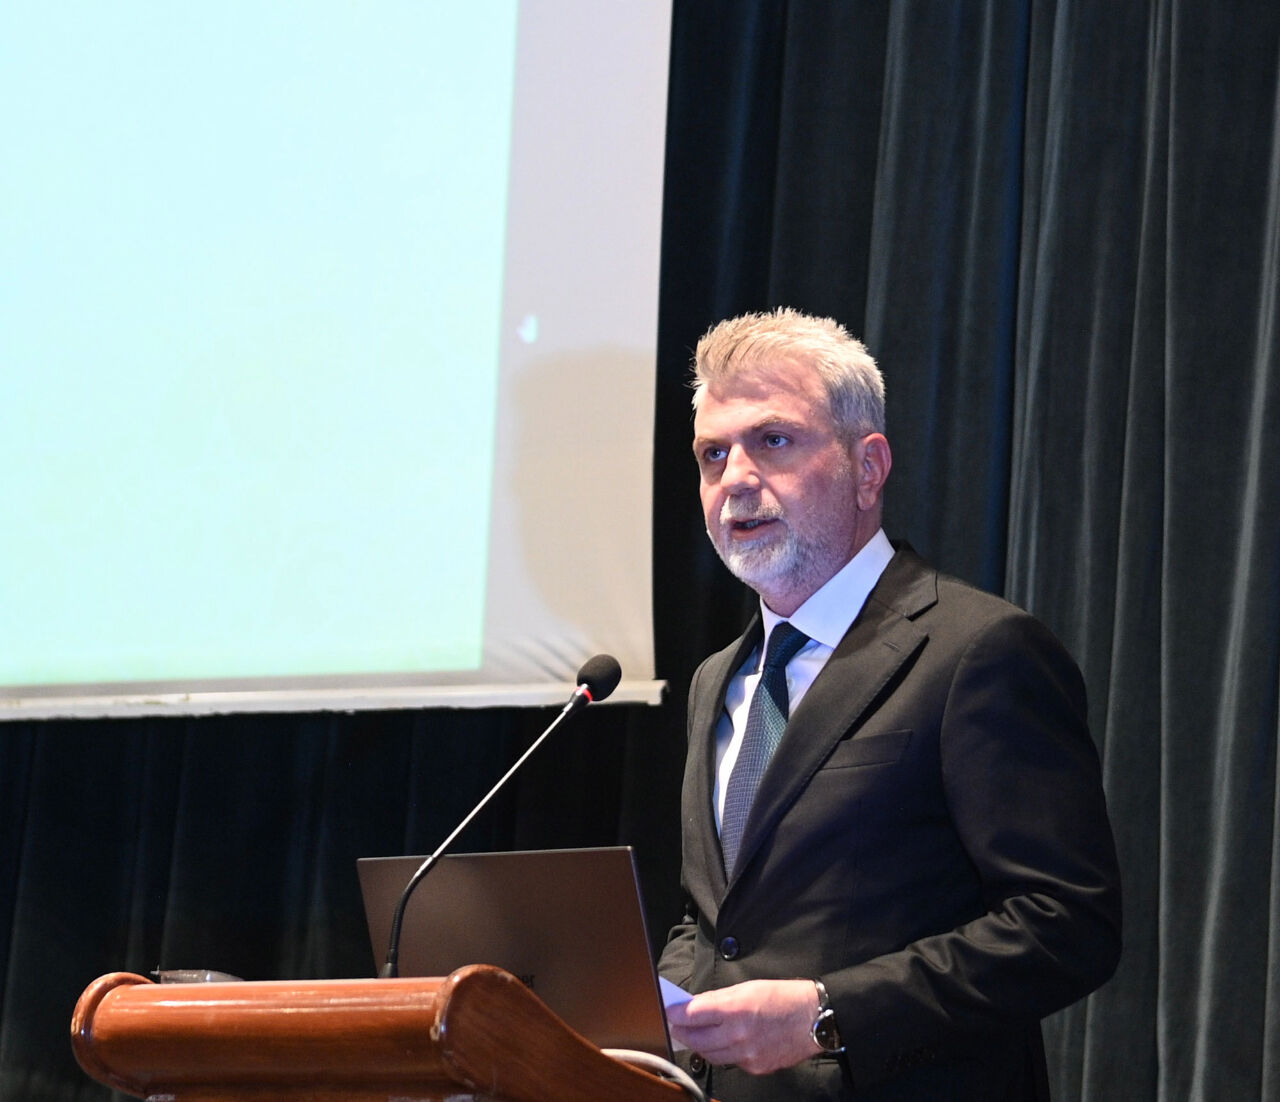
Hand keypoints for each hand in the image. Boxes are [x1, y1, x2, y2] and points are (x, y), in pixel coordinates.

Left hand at [665, 979, 819, 1074]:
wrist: (814, 1019)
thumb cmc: (783, 996)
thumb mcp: (748, 987)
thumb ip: (718, 998)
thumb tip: (695, 1005)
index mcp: (736, 1009)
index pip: (693, 1015)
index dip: (675, 1013)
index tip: (667, 1010)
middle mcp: (738, 1035)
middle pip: (696, 1039)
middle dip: (682, 1031)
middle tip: (674, 1024)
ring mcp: (747, 1055)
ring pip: (710, 1055)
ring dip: (698, 1044)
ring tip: (692, 1034)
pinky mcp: (755, 1068)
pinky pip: (729, 1062)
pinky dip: (720, 1052)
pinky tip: (719, 1042)